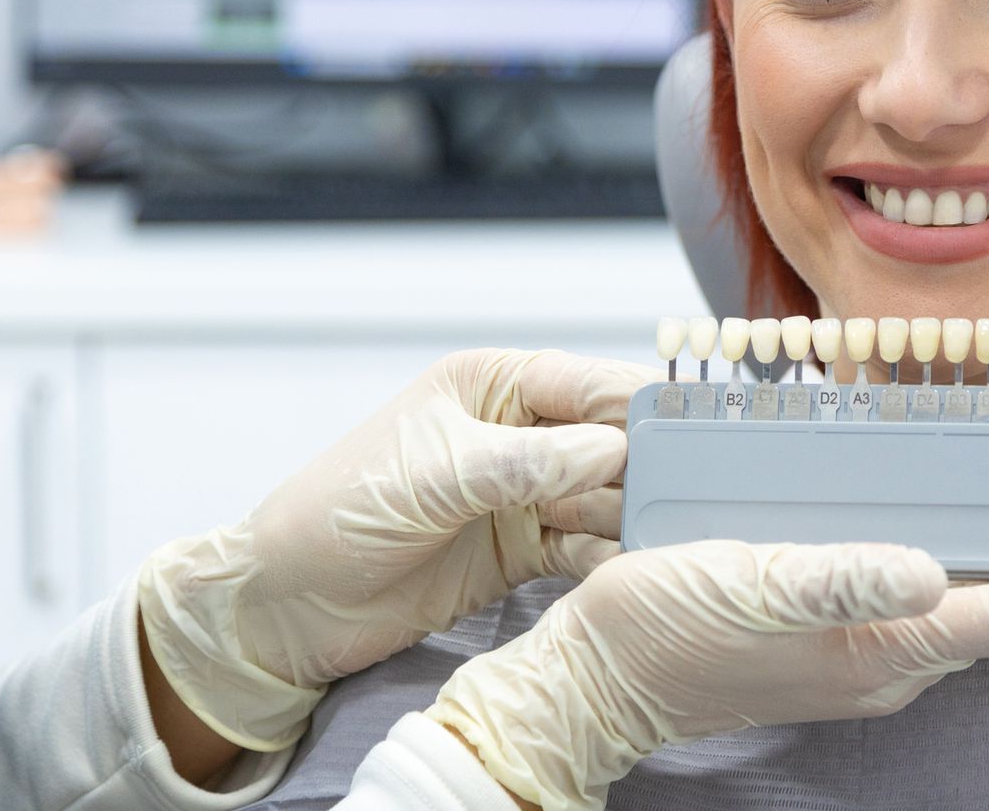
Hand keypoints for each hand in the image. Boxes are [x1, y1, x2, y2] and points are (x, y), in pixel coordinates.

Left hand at [137, 348, 651, 750]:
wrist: (285, 606)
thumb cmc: (338, 513)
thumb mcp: (433, 476)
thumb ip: (526, 462)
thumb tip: (615, 449)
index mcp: (492, 384)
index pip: (586, 383)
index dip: (641, 405)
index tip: (698, 429)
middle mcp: (519, 431)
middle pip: (610, 440)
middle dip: (652, 464)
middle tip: (702, 493)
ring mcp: (525, 493)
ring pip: (608, 495)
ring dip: (639, 516)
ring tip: (681, 538)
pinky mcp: (525, 550)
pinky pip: (587, 545)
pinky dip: (612, 557)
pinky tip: (639, 573)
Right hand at [427, 508, 988, 808]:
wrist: (591, 679)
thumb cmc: (660, 630)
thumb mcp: (748, 585)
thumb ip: (841, 579)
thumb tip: (931, 574)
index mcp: (885, 640)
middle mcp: (892, 652)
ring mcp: (869, 647)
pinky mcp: (839, 632)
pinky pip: (937, 599)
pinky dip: (987, 568)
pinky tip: (987, 538)